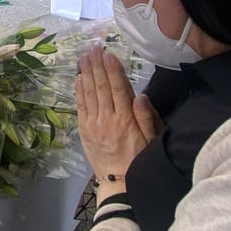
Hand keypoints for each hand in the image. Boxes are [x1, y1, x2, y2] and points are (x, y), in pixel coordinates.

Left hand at [75, 46, 151, 181]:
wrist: (119, 181)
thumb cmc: (140, 159)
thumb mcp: (152, 140)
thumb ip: (147, 117)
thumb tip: (142, 95)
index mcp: (126, 120)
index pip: (119, 89)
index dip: (113, 70)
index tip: (108, 54)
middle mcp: (108, 119)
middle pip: (102, 87)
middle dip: (97, 66)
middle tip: (93, 48)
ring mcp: (94, 124)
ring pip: (89, 93)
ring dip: (86, 73)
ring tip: (84, 57)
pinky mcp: (85, 130)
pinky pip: (81, 106)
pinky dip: (79, 91)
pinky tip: (78, 78)